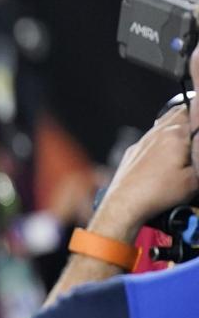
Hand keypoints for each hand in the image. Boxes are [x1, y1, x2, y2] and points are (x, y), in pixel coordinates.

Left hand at [91, 106, 198, 241]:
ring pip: (162, 124)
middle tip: (196, 135)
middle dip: (191, 119)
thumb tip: (197, 154)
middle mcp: (156, 133)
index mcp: (175, 134)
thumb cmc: (158, 192)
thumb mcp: (195, 180)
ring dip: (175, 129)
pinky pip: (149, 139)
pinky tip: (164, 157)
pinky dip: (160, 142)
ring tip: (184, 146)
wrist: (125, 204)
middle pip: (178, 113)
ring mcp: (142, 142)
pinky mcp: (133, 152)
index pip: (196, 113)